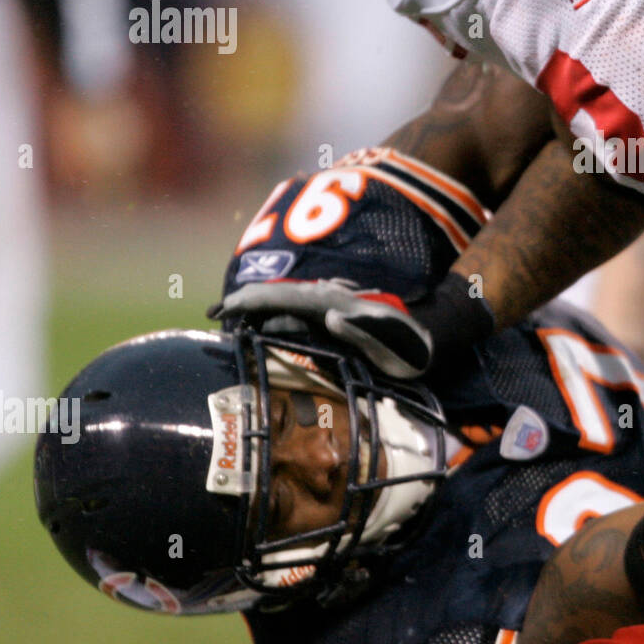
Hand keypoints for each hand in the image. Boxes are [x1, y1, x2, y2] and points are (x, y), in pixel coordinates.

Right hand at [211, 278, 434, 377]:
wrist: (431, 339)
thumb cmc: (410, 348)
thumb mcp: (390, 345)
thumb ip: (361, 331)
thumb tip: (330, 316)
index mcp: (334, 304)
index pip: (282, 296)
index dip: (250, 301)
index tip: (222, 308)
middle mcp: (327, 300)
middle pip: (276, 294)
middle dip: (243, 302)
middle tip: (213, 314)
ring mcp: (329, 305)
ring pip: (283, 302)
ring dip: (256, 307)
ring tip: (227, 318)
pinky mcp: (333, 315)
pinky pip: (295, 312)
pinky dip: (274, 314)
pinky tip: (261, 324)